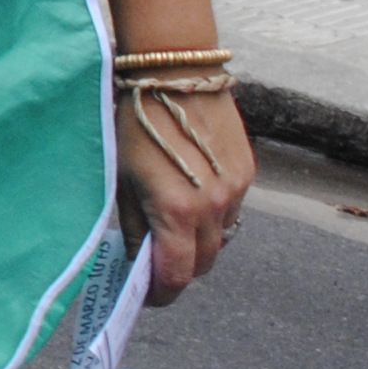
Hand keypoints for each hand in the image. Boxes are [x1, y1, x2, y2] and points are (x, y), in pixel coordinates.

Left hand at [116, 84, 254, 305]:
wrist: (175, 72)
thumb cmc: (134, 121)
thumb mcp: (120, 177)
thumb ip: (131, 225)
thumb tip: (136, 258)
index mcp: (176, 211)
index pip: (176, 275)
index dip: (161, 293)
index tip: (148, 296)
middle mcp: (213, 207)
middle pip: (203, 263)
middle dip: (179, 269)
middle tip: (155, 262)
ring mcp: (236, 190)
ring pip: (221, 238)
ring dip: (199, 243)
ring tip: (172, 227)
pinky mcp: (248, 173)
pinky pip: (232, 211)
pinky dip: (213, 216)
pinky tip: (192, 197)